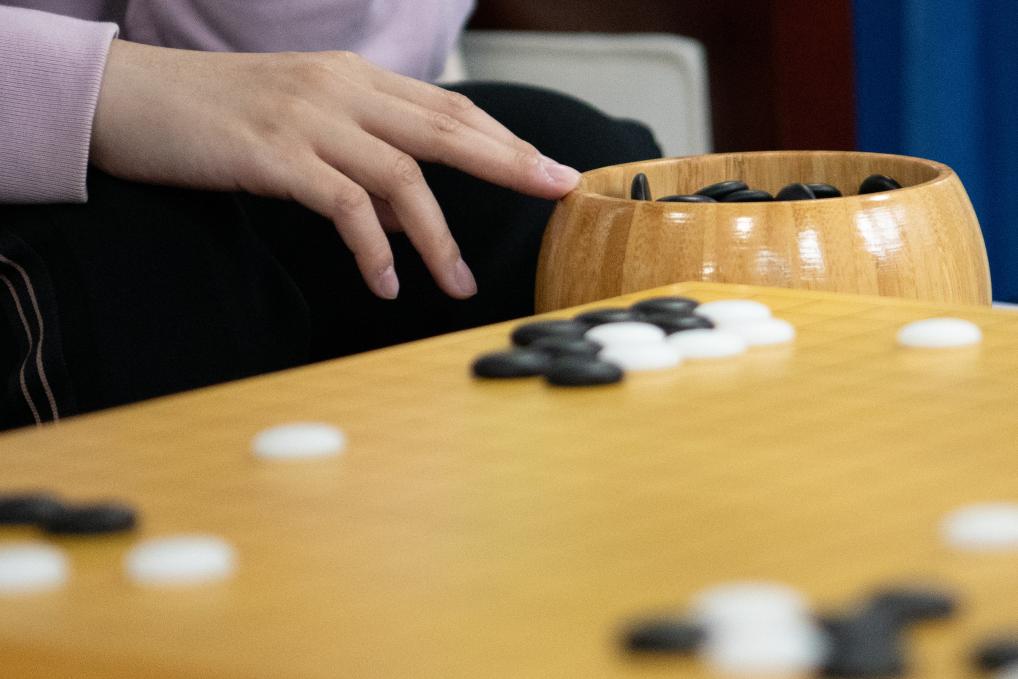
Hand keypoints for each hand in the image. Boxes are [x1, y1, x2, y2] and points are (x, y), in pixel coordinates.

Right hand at [90, 40, 580, 298]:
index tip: (548, 168)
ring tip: (460, 286)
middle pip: (447, 128)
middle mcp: (342, 89)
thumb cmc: (218, 117)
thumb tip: (410, 218)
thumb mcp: (304, 127)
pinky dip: (371, 248)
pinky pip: (343, 205)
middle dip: (510, 163)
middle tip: (556, 192)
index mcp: (355, 78)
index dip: (505, 139)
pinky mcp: (273, 153)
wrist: (129, 98)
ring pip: (402, 175)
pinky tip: (384, 283)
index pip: (448, 109)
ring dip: (439, 237)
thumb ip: (361, 163)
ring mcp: (309, 118)